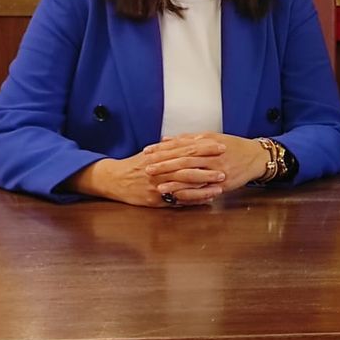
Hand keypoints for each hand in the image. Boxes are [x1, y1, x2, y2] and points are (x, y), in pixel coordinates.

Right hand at [67, 152, 223, 207]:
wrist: (113, 180)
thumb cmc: (134, 165)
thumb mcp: (151, 153)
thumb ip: (169, 147)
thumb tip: (187, 139)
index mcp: (160, 156)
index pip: (186, 149)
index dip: (204, 148)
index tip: (221, 146)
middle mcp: (159, 171)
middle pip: (187, 167)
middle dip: (208, 167)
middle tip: (226, 166)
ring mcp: (157, 186)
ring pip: (184, 185)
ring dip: (204, 185)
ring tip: (221, 184)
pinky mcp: (155, 200)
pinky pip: (177, 200)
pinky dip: (193, 200)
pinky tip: (207, 199)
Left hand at [142, 133, 268, 195]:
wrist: (256, 157)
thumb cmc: (232, 146)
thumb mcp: (211, 137)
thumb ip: (188, 139)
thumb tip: (166, 139)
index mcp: (207, 143)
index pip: (181, 146)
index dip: (163, 149)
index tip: (147, 152)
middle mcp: (212, 157)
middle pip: (184, 161)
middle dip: (165, 165)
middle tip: (146, 168)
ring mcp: (218, 171)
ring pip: (193, 176)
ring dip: (175, 182)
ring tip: (158, 185)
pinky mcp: (223, 185)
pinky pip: (204, 190)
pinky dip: (190, 194)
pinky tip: (178, 196)